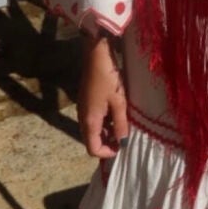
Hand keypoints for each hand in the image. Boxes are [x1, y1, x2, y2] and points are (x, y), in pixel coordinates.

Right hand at [78, 33, 127, 157]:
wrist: (95, 55)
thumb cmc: (108, 78)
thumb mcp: (119, 102)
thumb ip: (120, 124)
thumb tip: (123, 142)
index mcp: (90, 121)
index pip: (93, 149)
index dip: (108, 153)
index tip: (122, 146)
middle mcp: (82, 118)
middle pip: (91, 141)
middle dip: (107, 143)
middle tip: (124, 137)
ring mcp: (82, 109)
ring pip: (92, 130)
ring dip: (106, 132)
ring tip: (123, 125)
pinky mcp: (85, 101)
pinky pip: (93, 119)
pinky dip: (103, 122)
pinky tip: (116, 113)